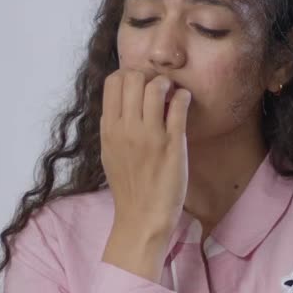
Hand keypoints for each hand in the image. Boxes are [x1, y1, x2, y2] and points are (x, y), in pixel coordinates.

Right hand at [100, 67, 190, 243]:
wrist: (142, 216)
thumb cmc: (128, 185)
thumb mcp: (108, 152)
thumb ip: (113, 125)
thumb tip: (120, 99)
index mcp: (109, 129)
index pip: (113, 81)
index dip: (127, 75)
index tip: (138, 84)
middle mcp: (127, 128)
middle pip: (133, 78)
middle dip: (147, 76)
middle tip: (157, 86)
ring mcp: (150, 135)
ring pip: (156, 87)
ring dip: (167, 84)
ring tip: (171, 94)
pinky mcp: (173, 143)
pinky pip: (179, 106)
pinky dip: (183, 96)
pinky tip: (184, 101)